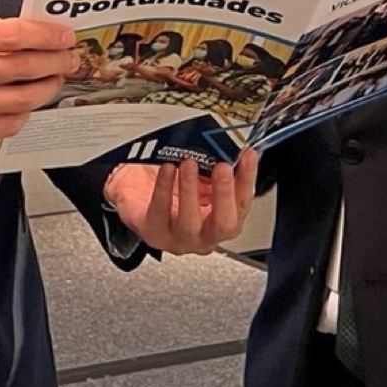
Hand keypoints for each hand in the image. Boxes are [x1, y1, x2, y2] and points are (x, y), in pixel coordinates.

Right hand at [0, 3, 76, 147]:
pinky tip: (27, 100)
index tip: (66, 37)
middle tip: (69, 59)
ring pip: (22, 101)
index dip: (48, 36)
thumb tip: (34, 32)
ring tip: (54, 79)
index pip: (15, 35)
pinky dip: (25, 112)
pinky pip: (7, 125)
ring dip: (47, 89)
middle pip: (24, 69)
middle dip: (56, 63)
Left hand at [103, 150, 260, 255]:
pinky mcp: (153, 232)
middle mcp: (204, 235)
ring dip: (191, 191)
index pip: (242, 204)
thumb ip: (217, 167)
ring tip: (189, 163)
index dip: (247, 180)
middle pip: (224, 224)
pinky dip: (164, 188)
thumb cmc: (173, 184)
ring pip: (189, 223)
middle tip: (222, 167)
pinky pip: (159, 212)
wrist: (138, 188)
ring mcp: (179, 238)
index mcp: (222, 220)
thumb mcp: (200, 175)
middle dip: (224, 194)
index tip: (247, 156)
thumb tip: (233, 149)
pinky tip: (168, 169)